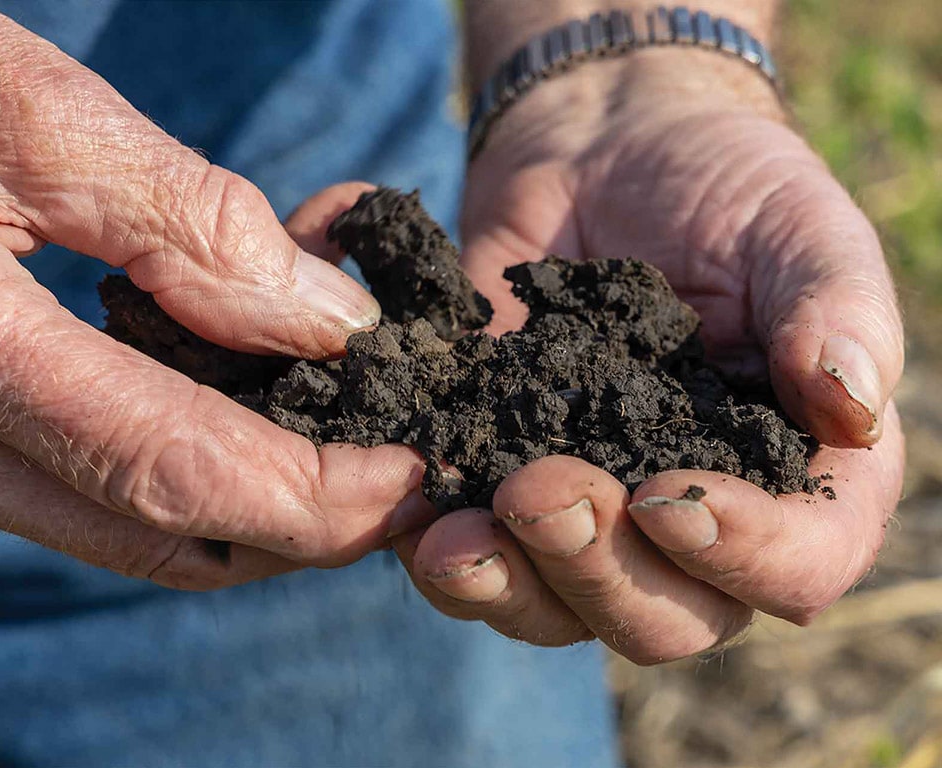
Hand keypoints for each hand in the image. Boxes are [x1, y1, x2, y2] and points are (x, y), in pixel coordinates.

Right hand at [0, 0, 434, 588]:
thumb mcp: (13, 106)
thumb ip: (181, 217)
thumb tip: (330, 321)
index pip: (169, 466)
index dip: (308, 494)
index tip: (409, 477)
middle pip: (158, 534)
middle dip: (299, 527)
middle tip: (399, 481)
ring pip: (123, 533)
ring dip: (248, 513)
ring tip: (344, 451)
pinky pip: (82, 499)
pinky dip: (182, 483)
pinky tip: (246, 426)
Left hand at [394, 49, 904, 660]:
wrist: (606, 152)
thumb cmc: (724, 186)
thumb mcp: (797, 227)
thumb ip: (836, 311)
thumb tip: (854, 407)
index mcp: (793, 475)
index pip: (799, 565)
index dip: (746, 557)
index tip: (669, 496)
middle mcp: (696, 523)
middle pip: (664, 618)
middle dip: (599, 571)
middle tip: (539, 492)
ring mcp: (592, 515)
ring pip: (557, 609)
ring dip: (505, 586)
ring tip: (452, 538)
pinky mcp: (501, 485)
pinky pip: (472, 556)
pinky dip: (435, 547)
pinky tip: (406, 508)